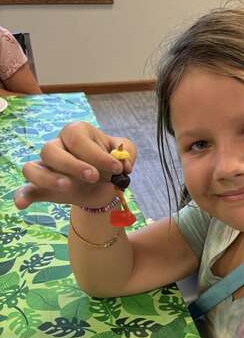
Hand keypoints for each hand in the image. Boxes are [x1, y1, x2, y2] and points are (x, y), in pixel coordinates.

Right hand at [14, 122, 136, 209]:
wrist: (105, 186)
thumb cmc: (111, 165)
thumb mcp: (125, 156)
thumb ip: (127, 154)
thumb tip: (124, 163)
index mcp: (76, 133)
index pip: (77, 137)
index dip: (96, 153)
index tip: (116, 168)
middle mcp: (57, 146)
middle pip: (50, 149)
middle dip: (73, 164)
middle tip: (93, 177)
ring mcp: (46, 167)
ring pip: (32, 167)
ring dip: (49, 178)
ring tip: (68, 187)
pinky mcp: (42, 187)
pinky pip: (26, 189)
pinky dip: (23, 196)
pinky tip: (22, 204)